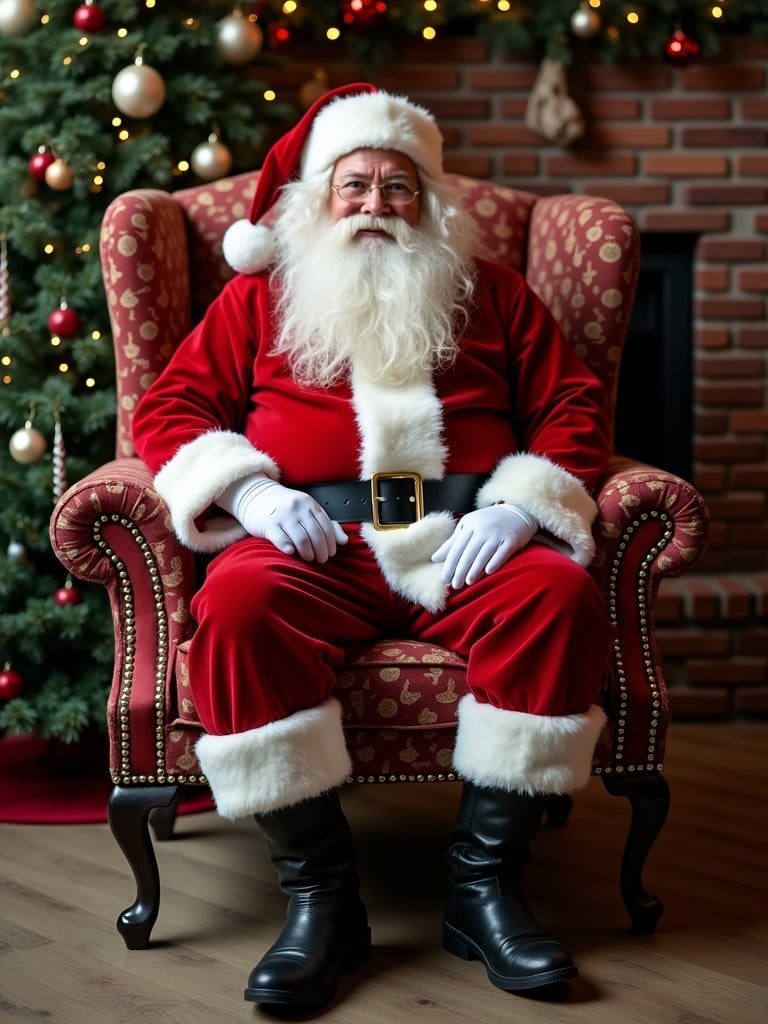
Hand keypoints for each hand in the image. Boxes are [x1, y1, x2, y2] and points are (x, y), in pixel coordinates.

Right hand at [218, 475, 347, 561]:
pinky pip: (280, 538)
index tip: (331, 553)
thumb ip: (327, 525)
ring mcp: (283, 515)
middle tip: (321, 559)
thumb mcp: (307, 511)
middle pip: (315, 534)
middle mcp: (298, 508)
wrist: (257, 495)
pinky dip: (288, 547)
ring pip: (301, 538)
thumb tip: (344, 541)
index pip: (326, 526)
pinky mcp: (268, 524)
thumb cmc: (286, 507)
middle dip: (321, 550)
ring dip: (308, 552)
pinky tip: (292, 553)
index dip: (331, 542)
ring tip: (309, 558)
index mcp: (310, 504)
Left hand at [431, 503, 536, 588]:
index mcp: (470, 524)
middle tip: (455, 585)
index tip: (445, 579)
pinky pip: (502, 553)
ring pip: (483, 554)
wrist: (516, 512)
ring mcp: (497, 534)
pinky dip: (495, 562)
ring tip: (468, 582)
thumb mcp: (468, 526)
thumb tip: (435, 559)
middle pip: (468, 552)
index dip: (450, 564)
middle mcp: (483, 528)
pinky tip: (488, 572)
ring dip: (475, 569)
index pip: (457, 547)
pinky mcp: (511, 539)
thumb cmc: (488, 522)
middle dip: (460, 570)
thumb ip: (452, 542)